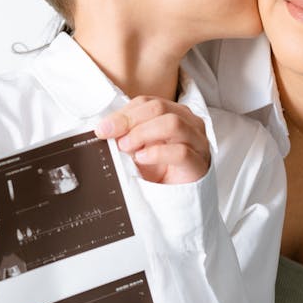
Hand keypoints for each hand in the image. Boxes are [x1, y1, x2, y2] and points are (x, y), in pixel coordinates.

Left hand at [95, 96, 209, 183]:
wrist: (175, 199)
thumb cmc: (158, 170)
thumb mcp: (138, 148)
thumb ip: (126, 135)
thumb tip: (105, 128)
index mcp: (175, 113)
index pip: (148, 102)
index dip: (123, 113)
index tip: (103, 128)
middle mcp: (190, 123)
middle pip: (159, 108)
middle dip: (130, 120)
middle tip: (111, 135)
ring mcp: (198, 142)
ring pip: (173, 124)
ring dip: (143, 133)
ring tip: (126, 147)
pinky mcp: (199, 164)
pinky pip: (180, 152)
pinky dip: (157, 153)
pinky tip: (142, 158)